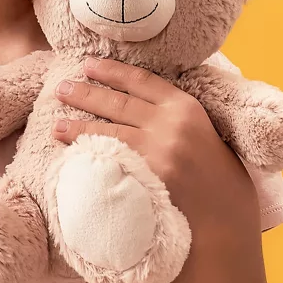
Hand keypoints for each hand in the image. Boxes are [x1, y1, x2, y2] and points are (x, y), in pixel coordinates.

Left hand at [52, 56, 257, 239]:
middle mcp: (170, 126)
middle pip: (116, 102)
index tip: (87, 65)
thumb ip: (173, 115)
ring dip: (76, 127)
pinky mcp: (144, 180)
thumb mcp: (203, 131)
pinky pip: (108, 162)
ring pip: (106, 133)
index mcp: (186, 108)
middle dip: (84, 93)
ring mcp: (156, 153)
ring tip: (55, 124)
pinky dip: (87, 157)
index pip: (140, 80)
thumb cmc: (215, 174)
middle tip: (60, 88)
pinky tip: (71, 154)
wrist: (226, 218)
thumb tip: (133, 98)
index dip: (110, 70)